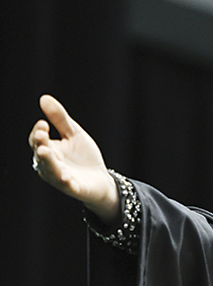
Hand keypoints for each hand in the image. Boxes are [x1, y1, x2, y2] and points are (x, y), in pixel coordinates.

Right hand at [29, 95, 119, 223]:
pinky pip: (66, 185)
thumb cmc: (84, 157)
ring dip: (47, 161)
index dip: (38, 132)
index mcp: (49, 150)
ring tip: (45, 151)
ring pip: (50, 170)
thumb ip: (60, 119)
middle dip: (40, 144)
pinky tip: (65, 177)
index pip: (37, 140)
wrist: (101, 180)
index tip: (44, 124)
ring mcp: (60, 177)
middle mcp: (50, 164)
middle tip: (42, 135)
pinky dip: (64, 181)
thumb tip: (44, 98)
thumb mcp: (74, 134)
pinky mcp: (73, 188)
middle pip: (40, 154)